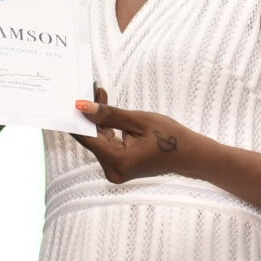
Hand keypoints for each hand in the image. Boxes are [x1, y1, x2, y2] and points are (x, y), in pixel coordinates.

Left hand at [71, 87, 204, 183]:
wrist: (190, 155)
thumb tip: (81, 107)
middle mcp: (114, 170)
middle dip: (90, 114)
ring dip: (98, 119)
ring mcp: (116, 170)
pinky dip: (106, 128)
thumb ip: (109, 114)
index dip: (77, 118)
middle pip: (93, 138)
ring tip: (98, 93)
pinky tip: (105, 110)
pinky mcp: (119, 166)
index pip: (87, 138)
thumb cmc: (170, 137)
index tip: (70, 99)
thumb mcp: (139, 121)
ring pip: (99, 140)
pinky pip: (106, 144)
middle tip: (89, 89)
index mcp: (119, 161)